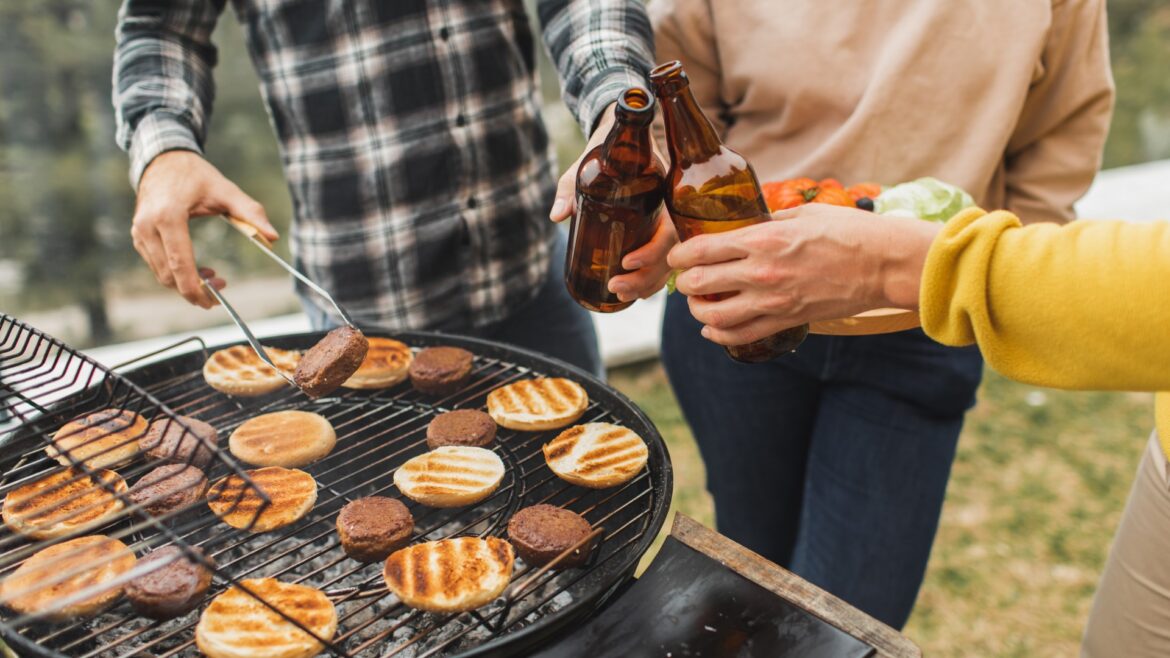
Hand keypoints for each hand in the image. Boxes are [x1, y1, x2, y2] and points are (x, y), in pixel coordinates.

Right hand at [131, 150, 277, 307]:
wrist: (163, 160)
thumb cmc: (196, 176)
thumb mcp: (226, 191)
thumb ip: (251, 213)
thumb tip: (272, 237)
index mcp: (168, 216)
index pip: (179, 264)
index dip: (196, 289)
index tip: (214, 301)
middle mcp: (147, 227)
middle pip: (168, 275)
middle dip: (195, 290)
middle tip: (221, 286)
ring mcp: (139, 232)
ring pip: (161, 273)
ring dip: (186, 283)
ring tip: (213, 275)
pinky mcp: (138, 236)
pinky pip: (156, 264)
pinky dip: (175, 273)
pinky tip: (196, 269)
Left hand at [551, 103, 672, 300]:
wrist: (619, 139)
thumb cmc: (605, 151)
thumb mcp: (585, 166)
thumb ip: (570, 188)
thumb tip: (556, 216)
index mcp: (661, 194)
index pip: (669, 231)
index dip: (651, 252)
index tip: (626, 261)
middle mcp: (669, 212)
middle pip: (669, 256)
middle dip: (644, 278)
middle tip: (616, 288)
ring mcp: (666, 225)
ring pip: (668, 265)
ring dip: (646, 285)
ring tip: (619, 296)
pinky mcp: (656, 234)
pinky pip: (663, 263)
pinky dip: (651, 281)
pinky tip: (635, 295)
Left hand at [667, 203, 939, 345]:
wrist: (884, 264)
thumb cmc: (849, 232)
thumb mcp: (804, 214)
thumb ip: (770, 221)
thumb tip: (748, 223)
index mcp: (763, 240)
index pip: (702, 250)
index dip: (680, 255)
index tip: (677, 256)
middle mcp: (761, 272)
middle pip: (699, 283)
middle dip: (685, 282)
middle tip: (686, 279)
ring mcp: (773, 301)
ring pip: (714, 316)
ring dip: (698, 311)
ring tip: (698, 304)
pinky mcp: (786, 320)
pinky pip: (740, 336)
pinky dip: (718, 335)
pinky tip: (712, 328)